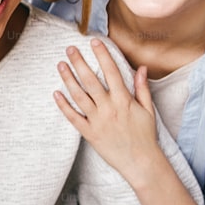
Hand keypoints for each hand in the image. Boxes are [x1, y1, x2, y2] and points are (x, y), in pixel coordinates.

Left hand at [53, 39, 162, 185]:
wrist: (140, 162)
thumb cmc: (145, 135)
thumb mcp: (148, 110)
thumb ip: (142, 88)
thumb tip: (141, 68)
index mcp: (124, 101)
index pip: (111, 72)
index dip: (102, 55)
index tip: (94, 42)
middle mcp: (109, 109)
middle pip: (90, 81)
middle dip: (79, 63)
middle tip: (70, 49)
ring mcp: (97, 121)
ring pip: (79, 96)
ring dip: (68, 80)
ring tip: (60, 65)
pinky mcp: (89, 134)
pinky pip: (73, 118)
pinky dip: (63, 106)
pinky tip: (56, 93)